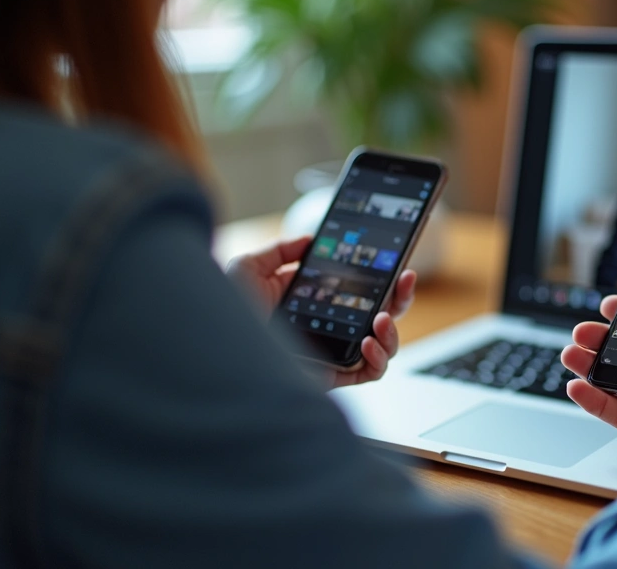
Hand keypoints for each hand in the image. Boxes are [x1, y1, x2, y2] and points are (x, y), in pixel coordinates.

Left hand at [225, 236, 416, 387]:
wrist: (212, 348)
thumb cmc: (223, 314)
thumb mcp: (249, 267)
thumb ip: (281, 249)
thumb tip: (309, 239)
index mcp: (313, 302)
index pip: (358, 289)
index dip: (381, 276)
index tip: (395, 261)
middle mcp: (328, 328)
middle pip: (380, 314)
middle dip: (401, 297)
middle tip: (403, 279)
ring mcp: (332, 353)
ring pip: (383, 346)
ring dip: (393, 331)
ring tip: (382, 318)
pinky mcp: (332, 376)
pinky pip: (370, 373)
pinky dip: (378, 358)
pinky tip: (369, 341)